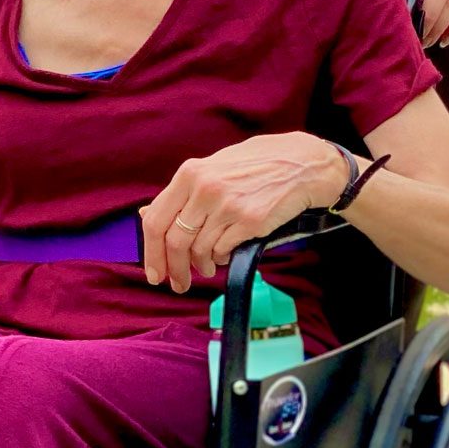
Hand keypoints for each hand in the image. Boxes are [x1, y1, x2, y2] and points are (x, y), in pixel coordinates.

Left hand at [141, 135, 343, 291]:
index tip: (154, 272)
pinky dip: (220, 259)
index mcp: (190, 174)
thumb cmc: (255, 166)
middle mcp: (205, 189)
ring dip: (200, 266)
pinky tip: (224, 255)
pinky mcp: (250, 222)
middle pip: (174, 241)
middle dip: (173, 269)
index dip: (151, 252)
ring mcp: (228, 206)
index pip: (156, 220)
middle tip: (177, 283)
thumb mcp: (213, 168)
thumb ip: (181, 193)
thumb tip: (147, 214)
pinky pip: (223, 251)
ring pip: (199, 250)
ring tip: (205, 268)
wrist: (301, 164)